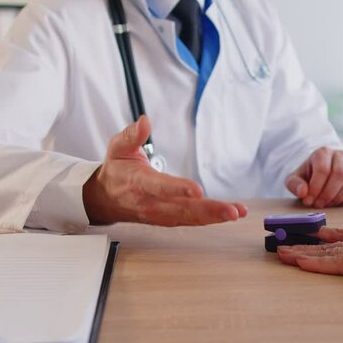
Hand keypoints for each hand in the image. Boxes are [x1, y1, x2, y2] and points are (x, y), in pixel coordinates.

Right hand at [83, 115, 246, 225]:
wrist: (105, 199)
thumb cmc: (117, 171)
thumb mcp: (118, 148)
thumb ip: (132, 135)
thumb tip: (145, 121)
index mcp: (139, 183)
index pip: (160, 186)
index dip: (178, 189)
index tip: (197, 190)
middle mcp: (151, 202)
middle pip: (182, 208)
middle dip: (208, 210)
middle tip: (231, 210)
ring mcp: (161, 214)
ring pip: (190, 217)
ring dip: (215, 216)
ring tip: (237, 212)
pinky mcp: (169, 219)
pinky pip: (191, 220)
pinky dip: (211, 219)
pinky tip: (229, 215)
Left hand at [277, 220, 342, 279]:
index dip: (324, 235)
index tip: (311, 232)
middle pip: (327, 244)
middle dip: (304, 245)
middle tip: (283, 244)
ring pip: (324, 254)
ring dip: (301, 254)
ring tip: (282, 253)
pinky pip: (332, 264)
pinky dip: (314, 264)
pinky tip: (299, 262)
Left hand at [285, 147, 342, 208]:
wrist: (320, 177)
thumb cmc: (307, 178)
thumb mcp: (294, 179)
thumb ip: (294, 184)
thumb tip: (303, 192)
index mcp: (324, 152)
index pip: (323, 169)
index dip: (316, 188)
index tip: (308, 200)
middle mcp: (341, 155)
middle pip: (340, 173)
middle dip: (328, 193)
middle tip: (318, 205)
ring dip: (338, 197)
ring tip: (326, 204)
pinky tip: (335, 203)